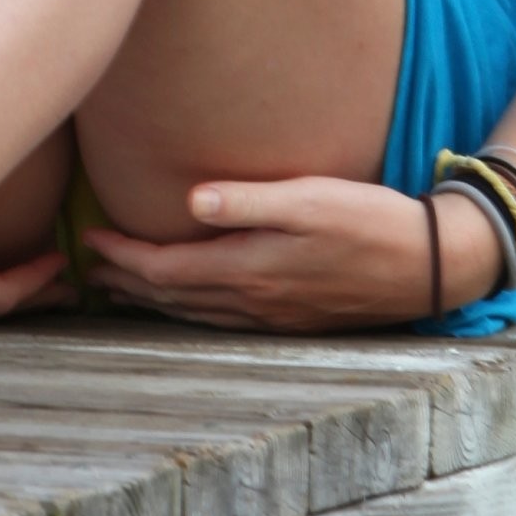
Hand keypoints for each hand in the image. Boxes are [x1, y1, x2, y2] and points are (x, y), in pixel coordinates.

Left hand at [84, 175, 504, 331]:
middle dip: (125, 281)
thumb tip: (189, 201)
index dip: (123, 256)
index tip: (89, 239)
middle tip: (87, 265)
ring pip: (193, 312)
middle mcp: (254, 301)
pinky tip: (186, 298)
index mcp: (250, 270)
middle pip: (171, 298)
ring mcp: (273, 314)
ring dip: (152, 298)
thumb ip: (248, 200)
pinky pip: (220, 318)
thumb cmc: (370, 219)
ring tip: (121, 283)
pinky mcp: (290, 314)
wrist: (428, 263)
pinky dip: (188, 307)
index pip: (166, 271)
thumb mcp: (310, 198)